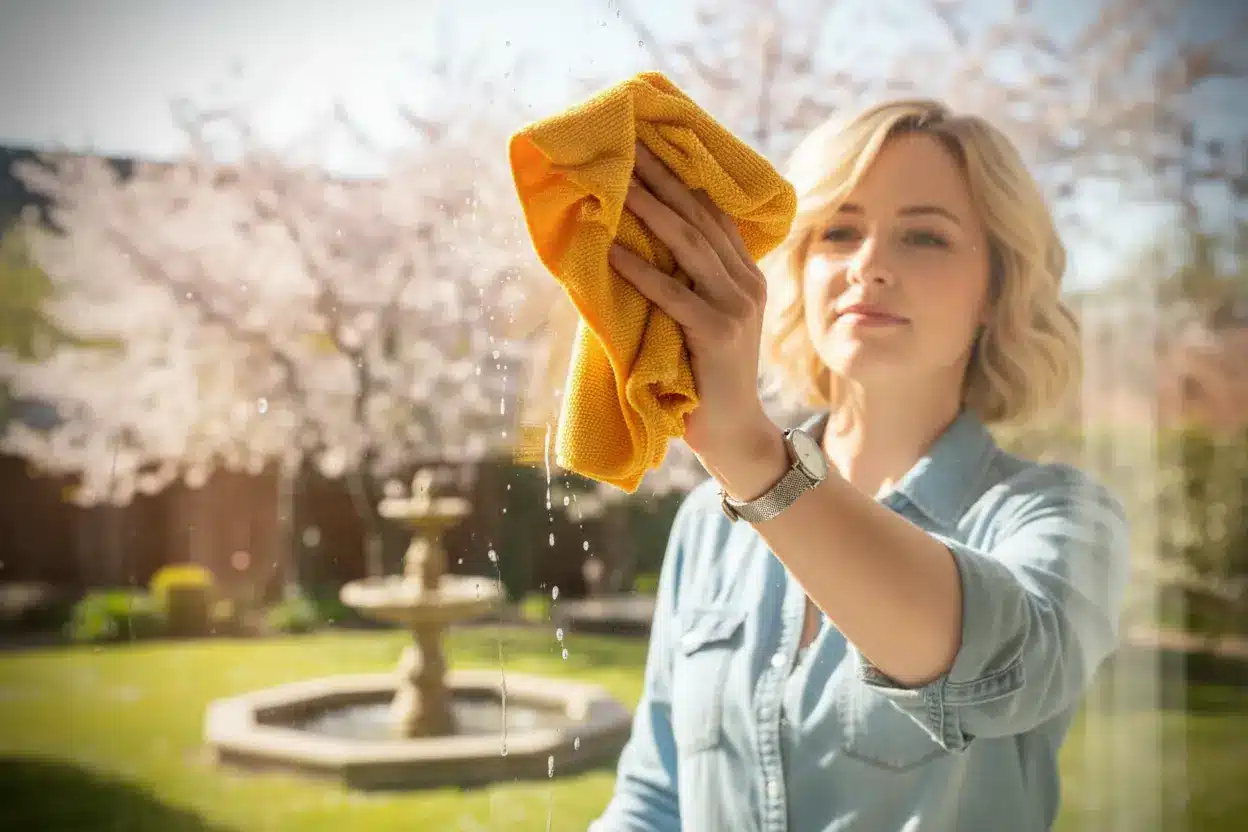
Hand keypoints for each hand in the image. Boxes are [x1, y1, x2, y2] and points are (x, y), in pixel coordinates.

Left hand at [608, 142, 775, 471]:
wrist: (734, 432)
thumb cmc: (705, 375)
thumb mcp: (702, 317)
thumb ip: (686, 280)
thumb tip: (632, 241)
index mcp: (745, 273)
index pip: (712, 211)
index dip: (682, 175)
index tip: (649, 142)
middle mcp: (746, 283)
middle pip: (699, 217)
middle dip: (662, 179)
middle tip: (628, 145)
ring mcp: (736, 307)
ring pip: (689, 246)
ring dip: (649, 211)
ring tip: (617, 184)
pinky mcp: (718, 334)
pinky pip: (673, 294)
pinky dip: (641, 271)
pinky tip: (613, 250)